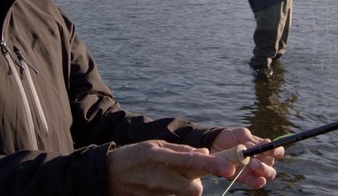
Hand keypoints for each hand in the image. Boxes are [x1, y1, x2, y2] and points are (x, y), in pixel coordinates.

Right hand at [106, 140, 237, 195]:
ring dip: (183, 189)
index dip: (213, 165)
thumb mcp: (155, 145)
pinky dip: (172, 193)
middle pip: (194, 189)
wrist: (107, 176)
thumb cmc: (134, 156)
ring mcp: (157, 193)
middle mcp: (160, 177)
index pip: (192, 162)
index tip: (230, 168)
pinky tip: (159, 186)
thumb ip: (180, 150)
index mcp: (160, 157)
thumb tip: (204, 153)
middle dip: (196, 184)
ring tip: (166, 179)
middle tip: (187, 176)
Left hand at [210, 128, 283, 188]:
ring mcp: (254, 170)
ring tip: (251, 163)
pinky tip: (259, 180)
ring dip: (263, 169)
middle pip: (272, 164)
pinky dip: (259, 182)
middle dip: (265, 160)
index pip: (277, 151)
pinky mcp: (245, 178)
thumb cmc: (231, 137)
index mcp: (262, 148)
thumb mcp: (241, 134)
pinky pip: (256, 183)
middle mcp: (261, 160)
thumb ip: (250, 139)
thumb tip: (260, 145)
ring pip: (268, 174)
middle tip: (253, 157)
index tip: (270, 148)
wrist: (214, 144)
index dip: (276, 150)